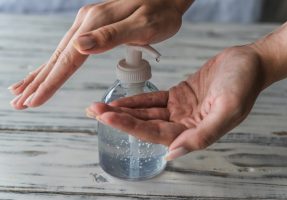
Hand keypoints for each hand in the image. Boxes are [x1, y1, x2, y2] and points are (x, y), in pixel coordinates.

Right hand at [9, 0, 192, 108]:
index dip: (51, 83)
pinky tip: (47, 70)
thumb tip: (79, 46)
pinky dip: (54, 64)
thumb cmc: (160, 13)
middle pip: (57, 58)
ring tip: (22, 90)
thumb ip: (112, 36)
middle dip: (38, 82)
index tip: (34, 101)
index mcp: (95, 24)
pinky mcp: (93, 28)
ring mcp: (88, 25)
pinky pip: (68, 49)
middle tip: (18, 102)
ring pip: (59, 54)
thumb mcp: (142, 25)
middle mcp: (86, 23)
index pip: (68, 59)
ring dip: (41, 74)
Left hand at [86, 45, 264, 159]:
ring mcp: (180, 111)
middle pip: (145, 125)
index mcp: (193, 132)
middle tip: (95, 111)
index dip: (130, 126)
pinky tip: (121, 101)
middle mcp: (183, 125)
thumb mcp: (227, 110)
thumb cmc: (243, 84)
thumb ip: (203, 135)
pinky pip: (153, 101)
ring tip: (101, 107)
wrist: (248, 63)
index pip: (154, 133)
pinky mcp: (179, 97)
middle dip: (119, 119)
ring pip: (146, 113)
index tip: (107, 117)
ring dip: (124, 110)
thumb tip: (173, 154)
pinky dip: (136, 101)